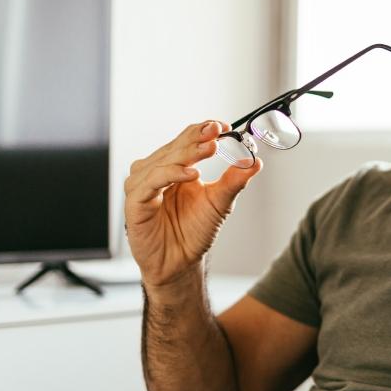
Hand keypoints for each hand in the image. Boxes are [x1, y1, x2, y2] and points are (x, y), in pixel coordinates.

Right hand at [124, 120, 262, 285]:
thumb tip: (255, 161)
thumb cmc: (194, 232)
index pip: (186, 140)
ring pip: (163, 161)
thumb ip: (235, 180)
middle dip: (197, 138)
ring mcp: (143, 185)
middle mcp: (156, 172)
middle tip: (217, 131)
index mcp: (174, 167)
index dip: (203, 131)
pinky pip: (151, 182)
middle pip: (175, 147)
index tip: (223, 127)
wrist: (180, 263)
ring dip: (186, 154)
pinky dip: (171, 174)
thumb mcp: (220, 202)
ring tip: (209, 149)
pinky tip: (192, 174)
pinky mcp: (135, 202)